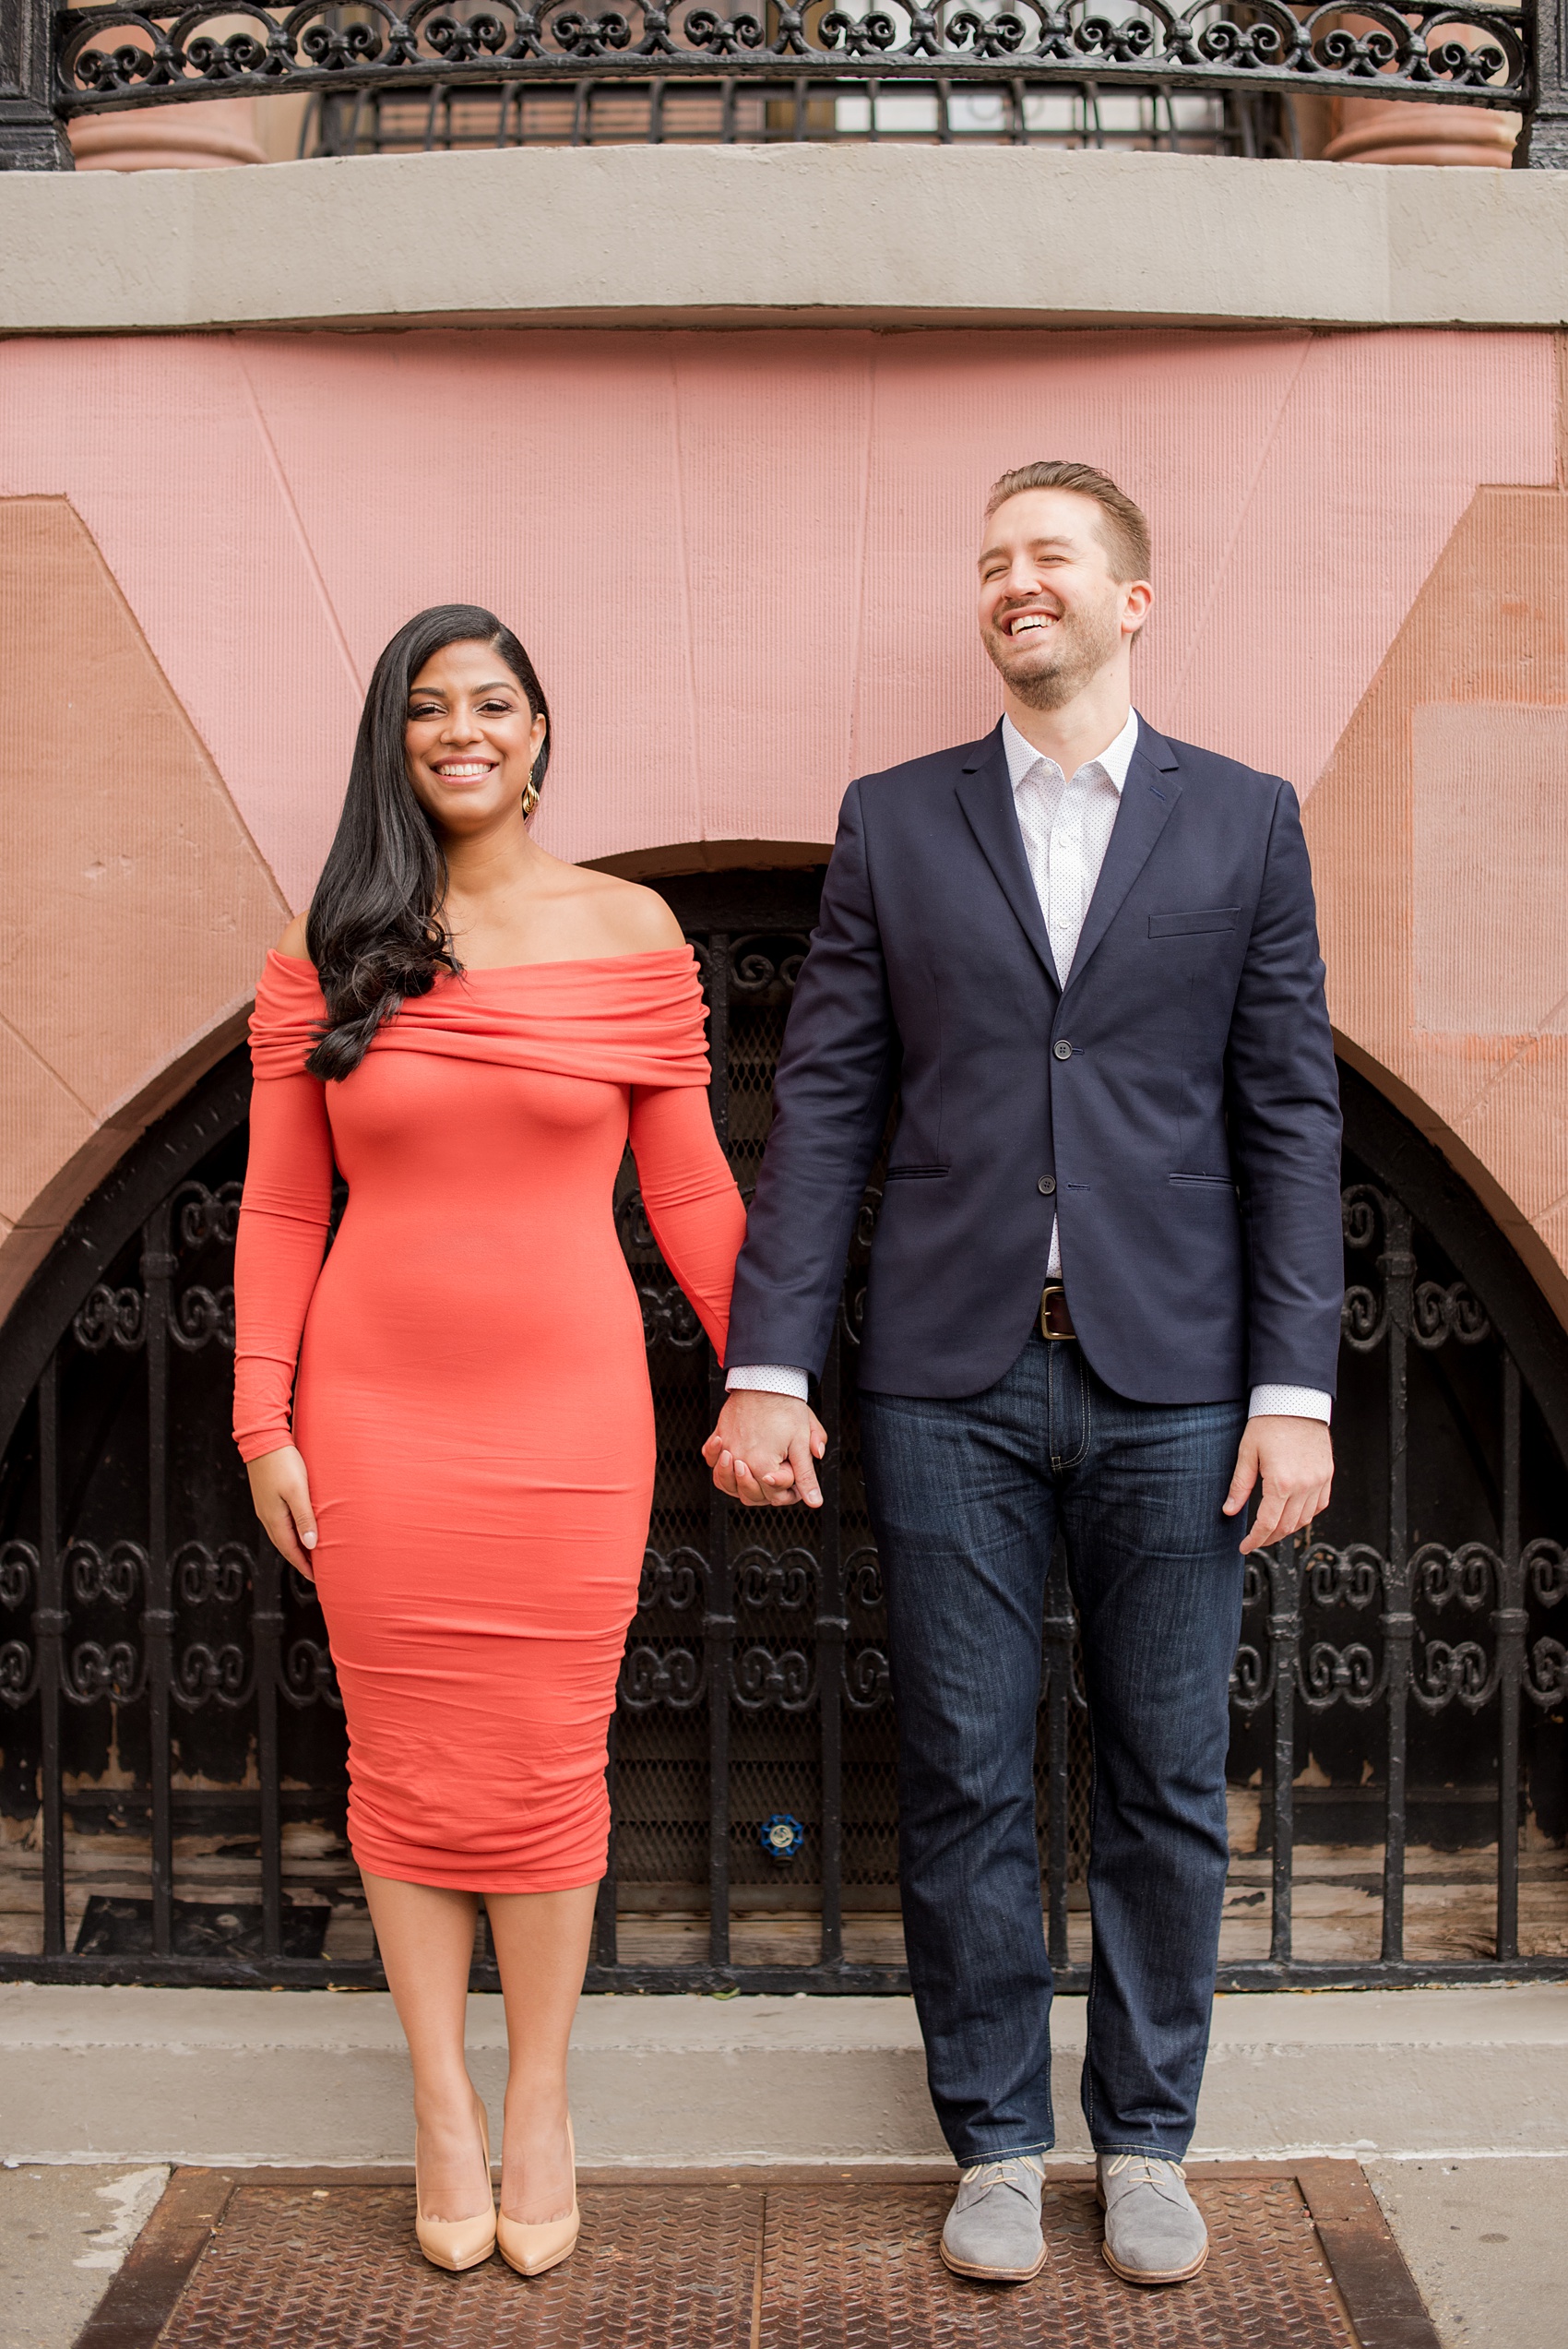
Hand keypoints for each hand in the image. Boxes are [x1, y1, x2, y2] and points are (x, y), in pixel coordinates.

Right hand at [246, 1443, 318, 1579]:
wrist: (263, 1439)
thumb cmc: (283, 1463)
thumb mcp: (297, 1491)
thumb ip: (304, 1518)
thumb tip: (310, 1545)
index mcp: (274, 1518)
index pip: (290, 1550)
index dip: (304, 1565)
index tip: (317, 1578)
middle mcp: (267, 1516)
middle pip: (285, 1546)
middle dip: (300, 1559)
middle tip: (316, 1570)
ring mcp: (266, 1507)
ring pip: (282, 1534)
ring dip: (296, 1546)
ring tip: (312, 1553)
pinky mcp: (267, 1497)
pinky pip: (281, 1522)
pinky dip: (292, 1531)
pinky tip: (301, 1528)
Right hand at [702, 1392, 827, 1508]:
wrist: (766, 1378)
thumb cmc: (786, 1407)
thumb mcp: (802, 1443)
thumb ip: (806, 1476)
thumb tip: (815, 1502)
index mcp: (762, 1465)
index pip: (773, 1496)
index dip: (790, 1491)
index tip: (797, 1476)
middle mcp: (739, 1459)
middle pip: (748, 1494)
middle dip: (766, 1491)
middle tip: (779, 1474)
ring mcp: (726, 1447)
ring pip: (724, 1481)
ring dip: (737, 1483)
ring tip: (751, 1472)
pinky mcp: (720, 1434)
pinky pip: (709, 1456)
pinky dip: (715, 1461)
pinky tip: (726, 1455)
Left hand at [1224, 1415, 1332, 1556]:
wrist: (1296, 1400)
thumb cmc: (1268, 1422)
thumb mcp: (1247, 1453)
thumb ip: (1239, 1485)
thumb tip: (1229, 1510)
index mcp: (1281, 1482)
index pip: (1268, 1523)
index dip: (1255, 1539)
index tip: (1245, 1547)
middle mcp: (1304, 1485)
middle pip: (1287, 1526)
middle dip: (1269, 1538)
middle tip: (1255, 1541)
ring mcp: (1319, 1481)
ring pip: (1305, 1519)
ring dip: (1287, 1529)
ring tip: (1271, 1530)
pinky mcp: (1327, 1474)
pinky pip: (1320, 1505)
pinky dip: (1306, 1515)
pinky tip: (1293, 1513)